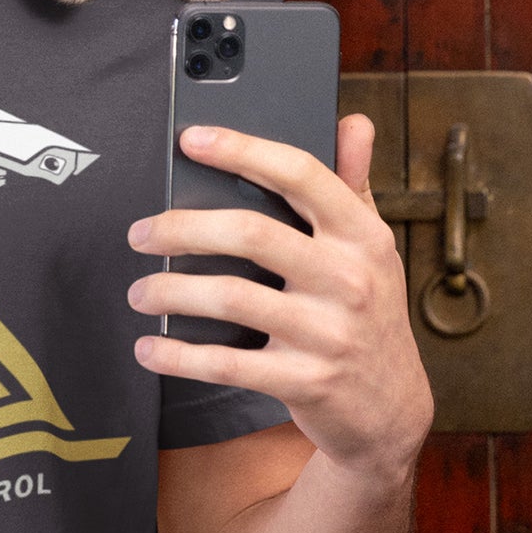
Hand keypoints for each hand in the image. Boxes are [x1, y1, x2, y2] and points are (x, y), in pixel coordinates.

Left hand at [125, 115, 434, 485]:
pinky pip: (226, 364)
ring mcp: (328, 332)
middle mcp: (348, 278)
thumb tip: (353, 121)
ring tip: (139, 291)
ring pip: (229, 298)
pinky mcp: (306, 381)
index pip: (299, 174)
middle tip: (139, 234)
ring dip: (169, 292)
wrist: (392, 411)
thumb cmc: (368, 312)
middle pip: (249, 233)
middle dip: (180, 228)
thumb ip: (353, 183)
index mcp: (361, 235)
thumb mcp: (371, 247)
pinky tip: (150, 348)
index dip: (242, 149)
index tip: (191, 139)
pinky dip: (178, 356)